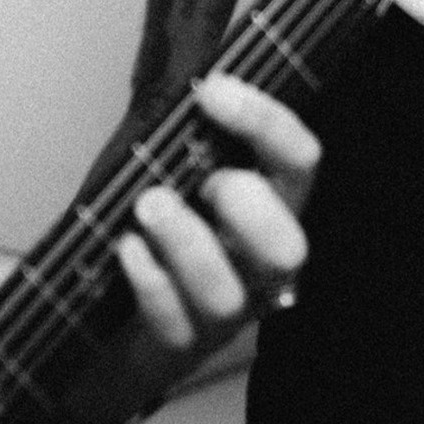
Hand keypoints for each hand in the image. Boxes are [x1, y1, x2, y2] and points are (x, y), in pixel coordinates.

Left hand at [52, 72, 318, 423]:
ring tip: (148, 204)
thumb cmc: (167, 226)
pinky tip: (126, 248)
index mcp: (274, 205)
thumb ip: (200, 138)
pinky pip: (173, 321)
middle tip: (204, 179)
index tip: (211, 88)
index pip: (299, 160)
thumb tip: (193, 78)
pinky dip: (149, 279)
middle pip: (288, 247)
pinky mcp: (183, 344)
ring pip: (225, 292)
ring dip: (187, 242)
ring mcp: (226, 310)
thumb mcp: (190, 172)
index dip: (265, 121)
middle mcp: (261, 262)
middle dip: (246, 207)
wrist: (124, 323)